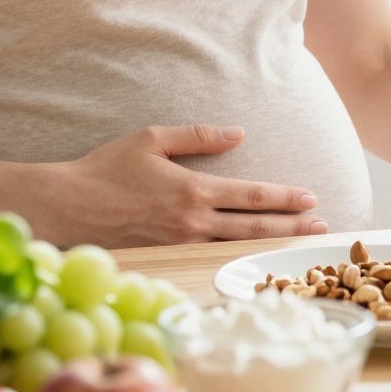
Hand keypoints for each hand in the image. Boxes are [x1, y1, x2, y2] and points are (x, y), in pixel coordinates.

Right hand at [43, 125, 327, 247]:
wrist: (68, 208)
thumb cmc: (106, 169)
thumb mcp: (152, 139)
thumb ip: (198, 136)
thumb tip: (238, 134)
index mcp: (193, 191)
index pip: (252, 196)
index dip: (285, 198)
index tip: (311, 198)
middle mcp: (192, 222)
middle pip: (254, 227)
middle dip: (291, 226)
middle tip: (322, 227)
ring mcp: (181, 245)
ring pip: (237, 245)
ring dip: (271, 243)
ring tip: (298, 243)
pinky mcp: (168, 257)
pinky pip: (212, 256)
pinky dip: (239, 255)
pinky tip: (254, 255)